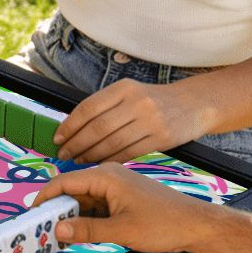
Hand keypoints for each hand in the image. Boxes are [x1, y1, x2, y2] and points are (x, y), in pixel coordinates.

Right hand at [35, 163, 216, 252]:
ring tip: (59, 236)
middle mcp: (108, 176)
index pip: (62, 182)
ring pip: (81, 200)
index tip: (32, 216)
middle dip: (55, 211)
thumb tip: (57, 230)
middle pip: (70, 191)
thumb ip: (86, 230)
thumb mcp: (121, 231)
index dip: (44, 199)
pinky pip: (94, 206)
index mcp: (106, 176)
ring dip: (70, 217)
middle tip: (42, 231)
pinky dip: (85, 219)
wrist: (197, 226)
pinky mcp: (121, 198)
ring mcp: (115, 187)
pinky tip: (79, 234)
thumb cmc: (166, 223)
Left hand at [54, 79, 210, 163]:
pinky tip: (99, 164)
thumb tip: (70, 128)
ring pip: (112, 143)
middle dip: (76, 144)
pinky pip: (129, 153)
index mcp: (124, 88)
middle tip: (63, 154)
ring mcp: (151, 120)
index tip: (57, 138)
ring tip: (78, 160)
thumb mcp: (129, 93)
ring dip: (91, 155)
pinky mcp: (162, 138)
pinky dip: (110, 160)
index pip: (88, 108)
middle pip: (98, 128)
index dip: (69, 126)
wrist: (194, 104)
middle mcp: (137, 102)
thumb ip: (104, 107)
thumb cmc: (152, 101)